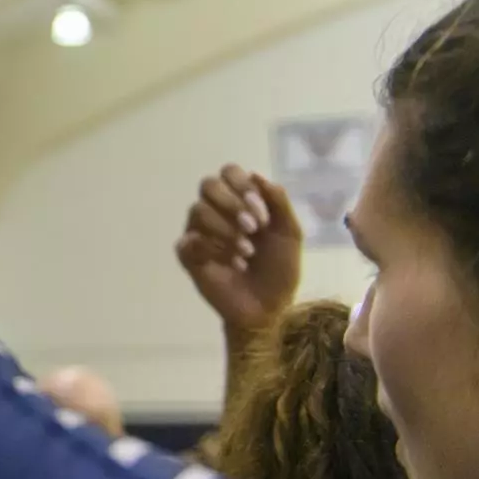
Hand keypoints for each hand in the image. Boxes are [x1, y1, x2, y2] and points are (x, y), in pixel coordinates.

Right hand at [174, 166, 302, 337]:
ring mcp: (199, 231)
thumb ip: (278, 202)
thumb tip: (257, 174)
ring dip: (226, 230)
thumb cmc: (280, 269)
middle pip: (207, 185)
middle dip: (232, 204)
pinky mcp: (188, 254)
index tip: (261, 211)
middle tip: (252, 228)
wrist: (268, 306)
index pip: (229, 172)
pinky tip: (232, 264)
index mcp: (240, 202)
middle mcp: (216, 211)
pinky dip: (214, 250)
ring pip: (197, 211)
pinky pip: (190, 239)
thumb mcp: (290, 233)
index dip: (242, 185)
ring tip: (246, 252)